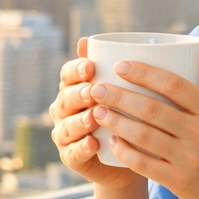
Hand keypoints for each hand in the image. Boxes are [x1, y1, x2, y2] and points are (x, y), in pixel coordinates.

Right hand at [48, 37, 141, 190]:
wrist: (134, 155)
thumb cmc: (130, 116)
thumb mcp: (130, 91)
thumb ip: (121, 69)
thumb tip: (113, 40)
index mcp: (75, 88)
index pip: (67, 74)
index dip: (75, 70)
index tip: (91, 67)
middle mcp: (65, 110)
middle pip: (65, 99)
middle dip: (78, 94)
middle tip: (93, 92)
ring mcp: (66, 134)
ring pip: (66, 126)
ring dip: (79, 121)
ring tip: (94, 118)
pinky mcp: (72, 158)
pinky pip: (72, 153)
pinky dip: (81, 148)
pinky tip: (92, 144)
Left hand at [87, 49, 198, 198]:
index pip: (175, 85)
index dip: (145, 73)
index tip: (121, 66)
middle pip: (153, 109)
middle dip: (120, 96)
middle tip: (97, 88)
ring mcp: (190, 159)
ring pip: (145, 136)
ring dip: (117, 122)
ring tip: (97, 110)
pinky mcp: (179, 181)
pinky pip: (146, 165)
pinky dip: (126, 152)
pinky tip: (111, 141)